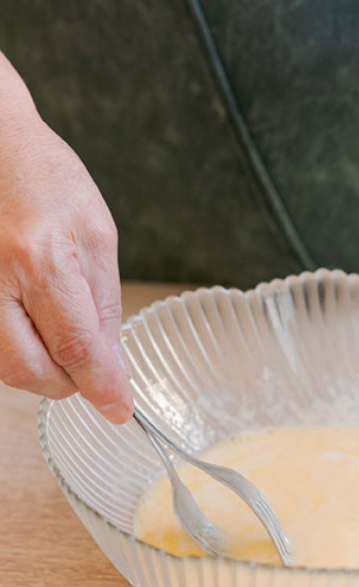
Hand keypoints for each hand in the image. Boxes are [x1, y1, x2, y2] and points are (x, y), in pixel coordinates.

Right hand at [0, 110, 131, 421]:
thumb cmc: (41, 177)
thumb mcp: (95, 234)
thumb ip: (102, 303)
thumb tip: (110, 362)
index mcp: (41, 259)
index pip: (77, 347)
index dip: (102, 386)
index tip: (119, 409)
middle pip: (29, 370)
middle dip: (65, 381)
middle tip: (87, 368)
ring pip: (1, 364)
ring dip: (38, 364)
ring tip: (56, 328)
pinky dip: (11, 344)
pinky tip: (27, 317)